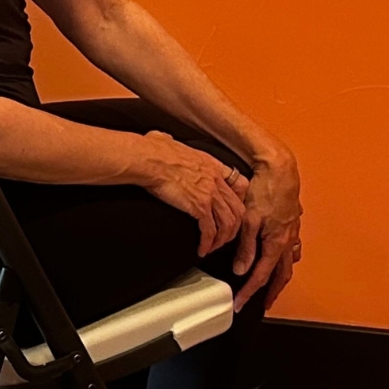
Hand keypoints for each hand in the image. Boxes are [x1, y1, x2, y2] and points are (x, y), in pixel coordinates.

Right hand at [139, 131, 247, 256]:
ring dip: (221, 240)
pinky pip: (210, 231)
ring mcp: (210, 194)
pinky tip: (201, 250)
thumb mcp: (169, 141)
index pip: (240, 184)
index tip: (233, 211)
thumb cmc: (152, 149)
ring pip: (228, 223)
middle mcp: (216, 180)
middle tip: (224, 237)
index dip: (240, 201)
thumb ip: (172, 142)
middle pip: (238, 209)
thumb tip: (163, 139)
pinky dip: (207, 243)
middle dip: (234, 228)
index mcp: (212, 165)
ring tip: (212, 248)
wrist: (148, 159)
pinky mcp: (199, 206)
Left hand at [231, 155, 302, 311]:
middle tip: (263, 304)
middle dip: (271, 292)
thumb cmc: (264, 190)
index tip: (239, 303)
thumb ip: (246, 247)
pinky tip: (284, 256)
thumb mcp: (249, 220)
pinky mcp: (292, 222)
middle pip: (280, 275)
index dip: (249, 292)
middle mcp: (288, 240)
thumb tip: (241, 269)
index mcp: (276, 243)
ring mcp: (292, 232)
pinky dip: (287, 258)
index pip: (261, 276)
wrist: (280, 170)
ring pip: (289, 262)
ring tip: (274, 285)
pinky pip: (292, 246)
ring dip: (280, 276)